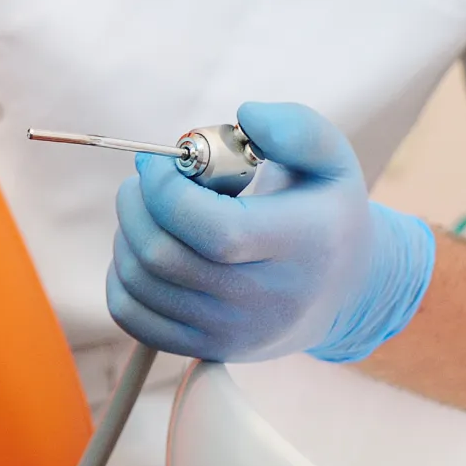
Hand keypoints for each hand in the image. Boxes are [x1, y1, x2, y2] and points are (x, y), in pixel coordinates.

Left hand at [106, 101, 435, 362]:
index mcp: (297, 249)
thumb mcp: (330, 158)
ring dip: (127, 232)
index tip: (158, 160)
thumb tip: (246, 117)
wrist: (343, 289)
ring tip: (152, 210)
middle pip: (164, 256)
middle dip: (137, 203)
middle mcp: (265, 301)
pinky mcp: (209, 348)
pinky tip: (147, 247)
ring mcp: (235, 332)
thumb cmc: (322, 208)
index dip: (166, 189)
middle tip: (148, 180)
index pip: (213, 231)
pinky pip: (133, 315)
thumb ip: (295, 128)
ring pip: (141, 282)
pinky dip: (122, 276)